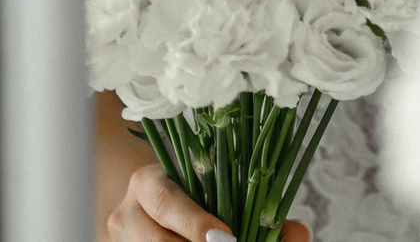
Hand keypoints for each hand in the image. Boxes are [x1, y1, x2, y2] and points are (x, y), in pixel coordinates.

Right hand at [105, 164, 309, 241]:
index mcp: (147, 182)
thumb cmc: (192, 194)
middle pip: (155, 241)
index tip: (228, 237)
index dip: (196, 223)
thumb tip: (297, 232)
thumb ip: (256, 207)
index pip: (166, 201)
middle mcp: (125, 214)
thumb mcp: (218, 190)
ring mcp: (122, 241)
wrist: (146, 206)